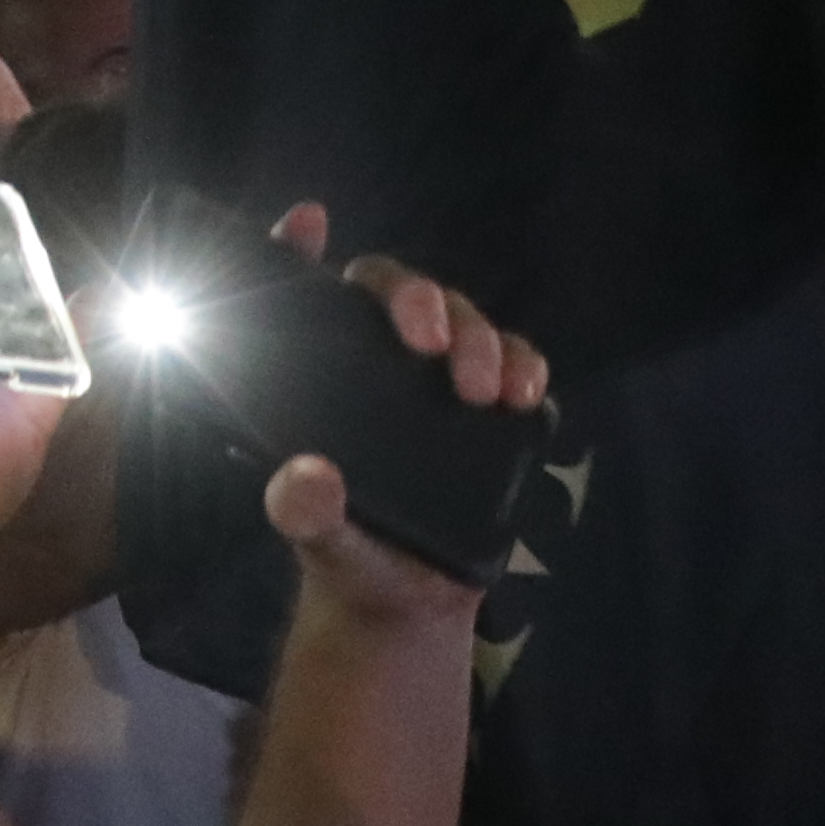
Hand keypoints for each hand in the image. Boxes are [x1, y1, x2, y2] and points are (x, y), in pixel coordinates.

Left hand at [257, 210, 552, 631]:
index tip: (309, 221)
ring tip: (484, 388)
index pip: (304, 297)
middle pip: (394, 294)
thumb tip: (306, 481)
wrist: (409, 604)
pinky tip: (525, 396)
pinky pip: (516, 364)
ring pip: (460, 320)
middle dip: (419, 301)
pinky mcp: (489, 414)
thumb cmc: (347, 553)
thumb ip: (305, 515)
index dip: (298, 250)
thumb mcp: (317, 538)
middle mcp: (374, 366)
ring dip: (479, 336)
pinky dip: (527, 365)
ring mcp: (435, 385)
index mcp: (318, 378)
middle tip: (428, 346)